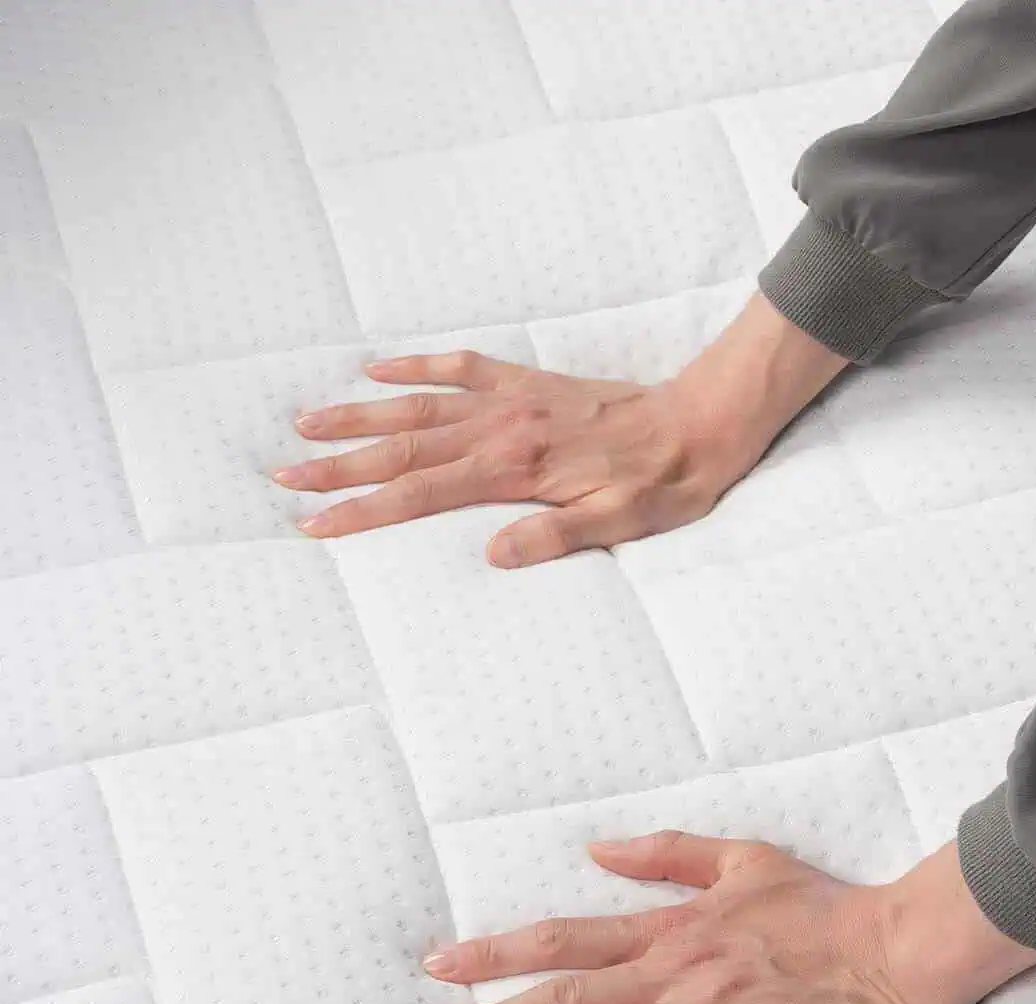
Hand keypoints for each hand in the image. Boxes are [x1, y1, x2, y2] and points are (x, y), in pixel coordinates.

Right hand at [273, 293, 848, 567]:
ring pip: (419, 405)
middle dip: (340, 465)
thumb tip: (493, 555)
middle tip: (281, 475)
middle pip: (403, 447)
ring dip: (360, 415)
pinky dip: (418, 365)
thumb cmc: (666, 482)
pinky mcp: (529, 382)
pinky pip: (463, 367)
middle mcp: (503, 429)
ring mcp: (512, 400)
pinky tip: (378, 366)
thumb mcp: (622, 522)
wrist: (702, 422)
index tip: (314, 524)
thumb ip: (557, 535)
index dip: (364, 511)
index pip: (421, 492)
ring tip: (305, 423)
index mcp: (516, 469)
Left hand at [416, 834, 1035, 1003]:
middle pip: (571, 995)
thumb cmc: (822, 902)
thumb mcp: (743, 856)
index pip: (568, 936)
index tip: (441, 965)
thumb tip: (596, 849)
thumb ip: (668, 853)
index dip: (501, 951)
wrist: (892, 941)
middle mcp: (679, 966)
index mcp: (673, 924)